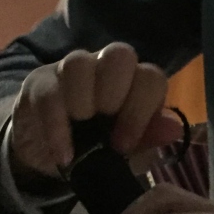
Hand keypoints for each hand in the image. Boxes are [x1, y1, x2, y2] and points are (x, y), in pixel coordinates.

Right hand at [9, 42, 182, 181]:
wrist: (52, 159)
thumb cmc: (99, 151)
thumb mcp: (127, 155)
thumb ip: (149, 140)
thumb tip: (174, 127)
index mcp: (134, 84)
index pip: (150, 77)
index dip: (141, 109)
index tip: (124, 144)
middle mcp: (105, 68)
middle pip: (119, 54)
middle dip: (114, 94)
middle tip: (103, 131)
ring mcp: (71, 71)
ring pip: (79, 63)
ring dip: (82, 104)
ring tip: (79, 141)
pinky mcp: (40, 82)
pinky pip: (48, 92)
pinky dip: (55, 126)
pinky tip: (62, 154)